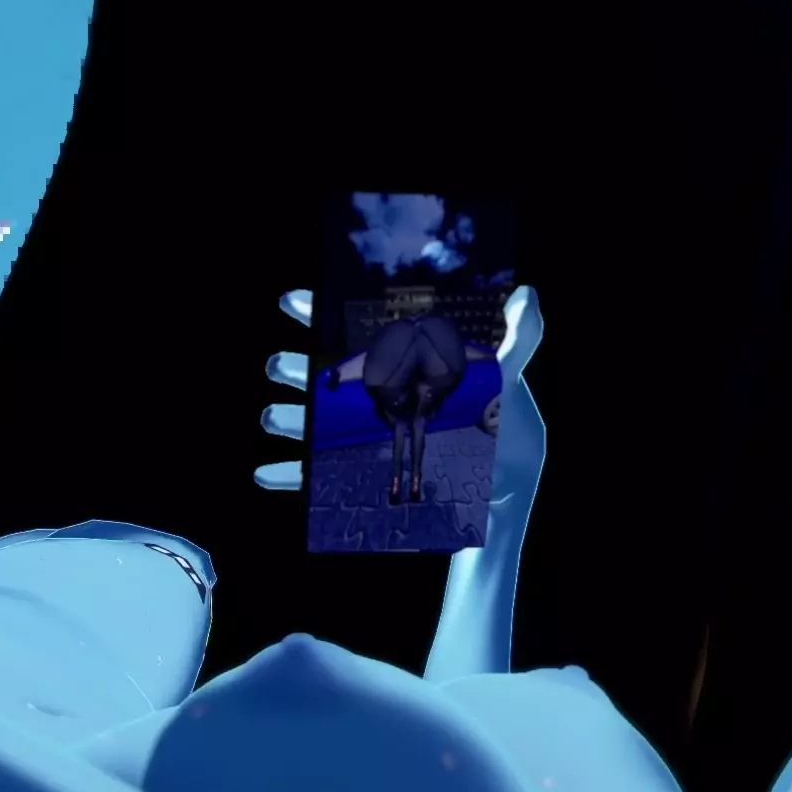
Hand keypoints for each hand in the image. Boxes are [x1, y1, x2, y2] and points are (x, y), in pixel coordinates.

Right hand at [255, 286, 546, 506]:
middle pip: (326, 383)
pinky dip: (292, 475)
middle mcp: (379, 403)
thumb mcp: (512, 384)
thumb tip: (524, 293)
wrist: (507, 497)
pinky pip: (321, 477)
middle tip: (277, 365)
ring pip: (318, 427)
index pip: (357, 339)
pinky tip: (267, 473)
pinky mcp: (367, 478)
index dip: (320, 319)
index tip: (293, 302)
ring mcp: (369, 441)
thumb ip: (517, 340)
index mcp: (403, 373)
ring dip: (291, 422)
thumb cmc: (508, 438)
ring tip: (272, 416)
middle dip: (296, 372)